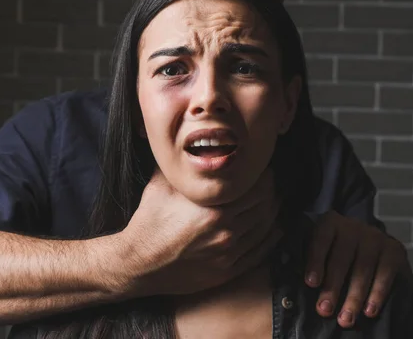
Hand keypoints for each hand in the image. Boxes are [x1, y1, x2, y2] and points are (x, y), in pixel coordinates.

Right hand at [118, 168, 281, 296]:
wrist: (139, 263)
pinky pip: (260, 252)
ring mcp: (229, 253)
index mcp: (214, 208)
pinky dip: (270, 237)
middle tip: (269, 182)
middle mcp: (226, 231)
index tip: (262, 168)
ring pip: (265, 228)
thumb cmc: (149, 222)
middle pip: (265, 206)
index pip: (256, 187)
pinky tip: (273, 227)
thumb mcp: (162, 184)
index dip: (264, 175)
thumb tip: (192, 141)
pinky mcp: (228, 270)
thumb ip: (183, 164)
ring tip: (273, 200)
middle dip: (270, 191)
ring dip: (272, 212)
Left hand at [304, 211, 407, 327]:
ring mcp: (375, 236)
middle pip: (341, 258)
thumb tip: (303, 288)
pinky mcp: (394, 249)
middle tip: (324, 310)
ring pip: (363, 268)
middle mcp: (353, 225)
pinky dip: (377, 294)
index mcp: (330, 223)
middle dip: (332, 287)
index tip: (311, 283)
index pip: (321, 239)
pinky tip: (369, 311)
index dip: (315, 261)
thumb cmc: (336, 254)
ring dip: (354, 297)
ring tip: (345, 319)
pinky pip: (385, 273)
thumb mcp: (321, 251)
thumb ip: (312, 262)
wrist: (371, 247)